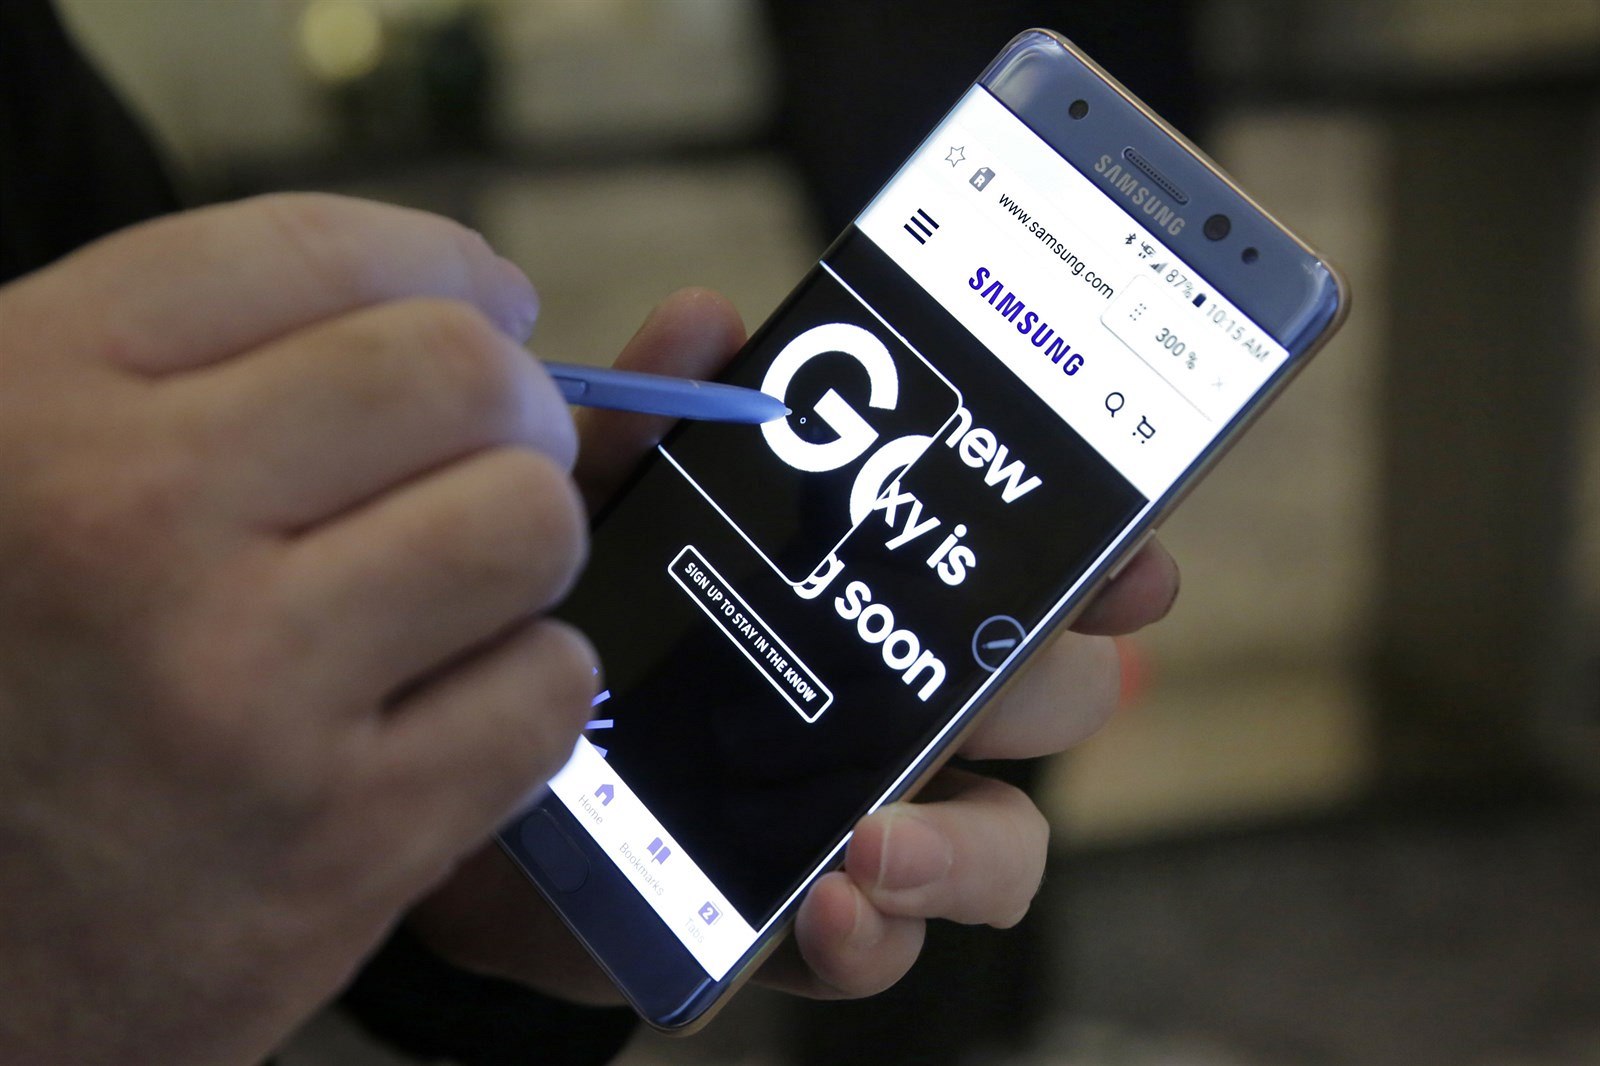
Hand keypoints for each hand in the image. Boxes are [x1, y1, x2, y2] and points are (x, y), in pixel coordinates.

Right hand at [0, 195, 595, 1064]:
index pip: (321, 255)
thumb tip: (474, 290)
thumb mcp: (15, 462)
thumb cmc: (4, 675)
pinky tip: (441, 710)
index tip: (488, 304)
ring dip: (522, 550)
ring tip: (454, 590)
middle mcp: (131, 520)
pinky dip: (522, 689)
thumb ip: (197, 359)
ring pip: (530, 522)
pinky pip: (546, 691)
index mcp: (34, 395)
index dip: (445, 268)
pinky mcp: (338, 841)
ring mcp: (243, 688)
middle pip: (461, 375)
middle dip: (510, 410)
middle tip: (485, 454)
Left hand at [411, 288, 1178, 1002]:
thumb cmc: (576, 630)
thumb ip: (652, 427)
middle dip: (1052, 683)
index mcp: (878, 602)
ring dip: (964, 842)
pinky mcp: (799, 922)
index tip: (1134, 553)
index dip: (1102, 560)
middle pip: (1045, 700)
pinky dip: (875, 937)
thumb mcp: (598, 514)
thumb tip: (709, 320)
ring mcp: (866, 822)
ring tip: (873, 837)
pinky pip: (886, 953)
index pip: (1024, 574)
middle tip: (1000, 671)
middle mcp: (901, 713)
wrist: (480, 787)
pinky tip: (828, 904)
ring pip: (1002, 843)